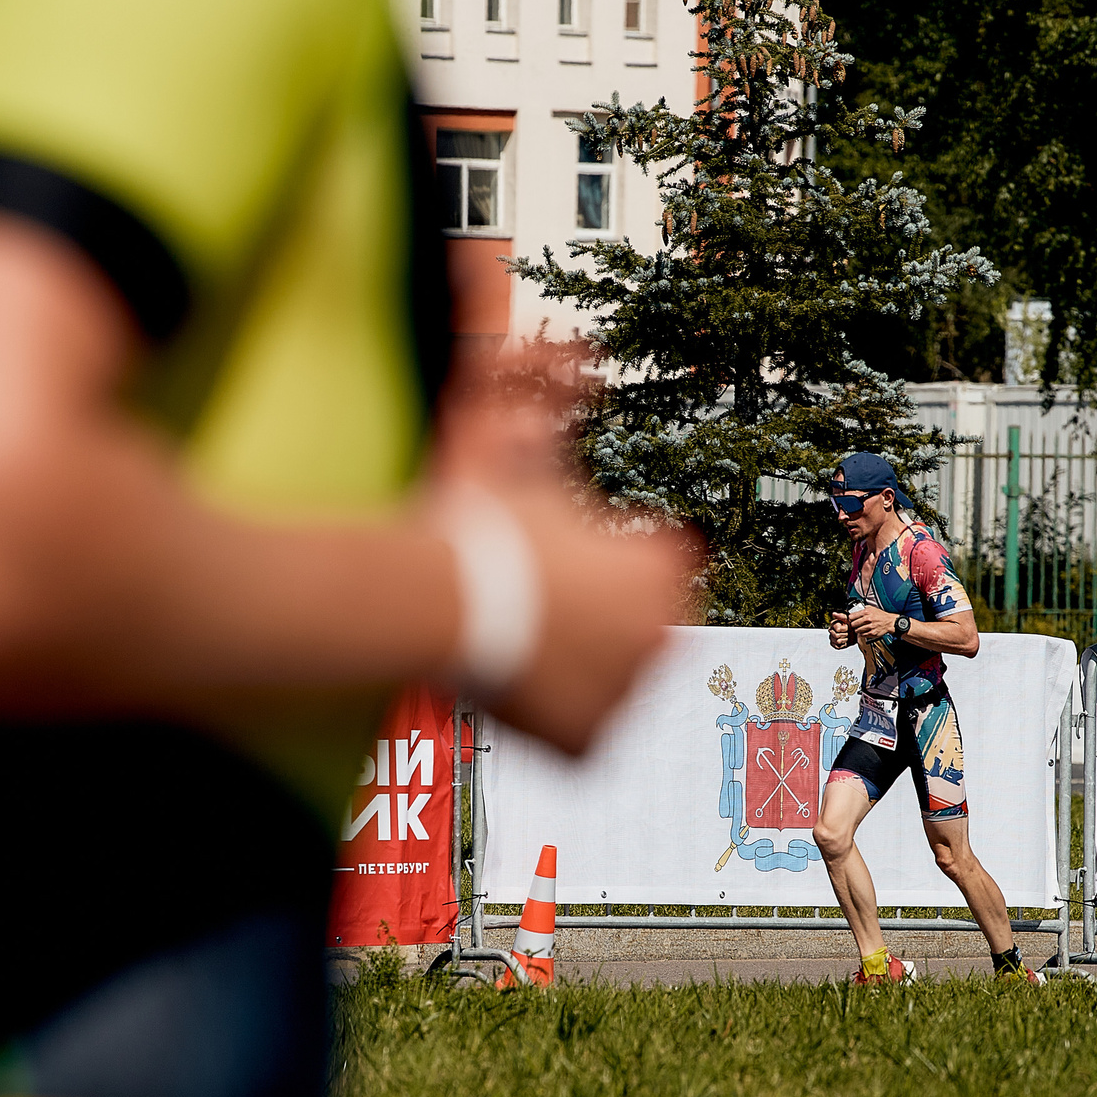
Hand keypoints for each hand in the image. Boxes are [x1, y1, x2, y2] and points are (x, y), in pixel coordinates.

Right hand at [432, 337, 696, 755]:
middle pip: (641, 629)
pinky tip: (517, 687)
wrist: (432, 601)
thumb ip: (559, 411)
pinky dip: (555, 720)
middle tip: (543, 605)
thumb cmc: (478, 524)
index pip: (663, 566)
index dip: (614, 559)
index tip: (575, 559)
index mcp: (664, 569)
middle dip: (602, 618)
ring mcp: (625, 698)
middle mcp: (663, 637)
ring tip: (521, 642)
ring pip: (609, 684)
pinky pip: (579, 736)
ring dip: (578, 668)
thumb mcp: (525, 462)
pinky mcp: (587, 748)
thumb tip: (579, 348)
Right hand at [826, 612, 852, 649]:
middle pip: (837, 636)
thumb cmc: (852, 626)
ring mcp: (832, 638)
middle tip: (848, 633)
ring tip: (847, 637)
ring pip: (837, 641)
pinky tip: (845, 641)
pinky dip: (843, 645)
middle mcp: (831, 631)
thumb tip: (833, 613)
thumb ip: (841, 616)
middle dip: (845, 635)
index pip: (838, 629)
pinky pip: (838, 646)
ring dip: (845, 640)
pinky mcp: (834, 645)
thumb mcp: (848, 620)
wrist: (855, 634)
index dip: (845, 629)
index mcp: (833, 624)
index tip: (848, 627)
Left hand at [843, 606, 899, 643]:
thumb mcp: (872, 608)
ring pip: (857, 630)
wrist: (889, 622)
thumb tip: (856, 610)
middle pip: (853, 624)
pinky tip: (864, 631)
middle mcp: (868, 619)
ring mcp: (870, 626)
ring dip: (857, 630)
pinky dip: (862, 634)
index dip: (850, 619)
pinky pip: (862, 635)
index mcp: (866, 612)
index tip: (851, 620)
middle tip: (855, 625)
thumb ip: (864, 609)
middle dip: (853, 625)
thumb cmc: (881, 615)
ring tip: (860, 628)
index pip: (852, 616)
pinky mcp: (872, 633)